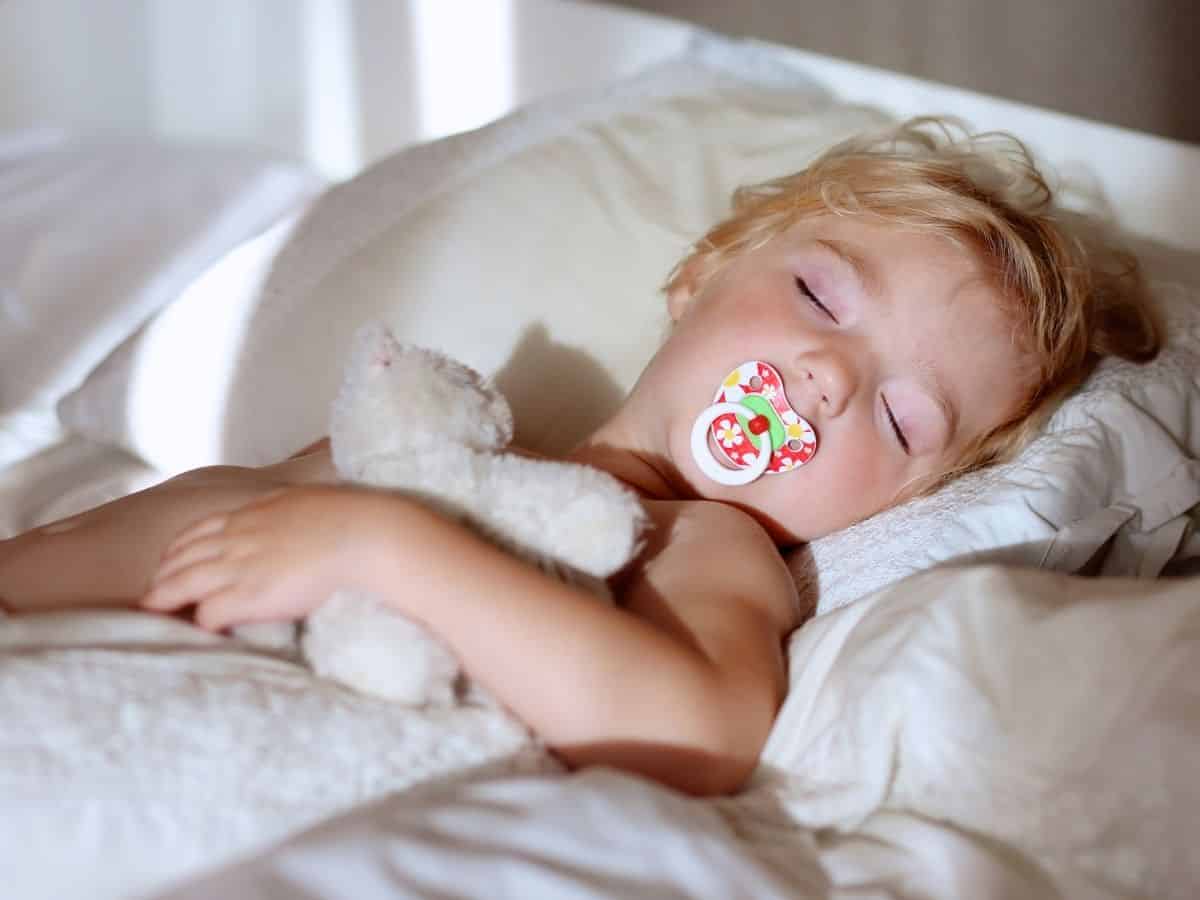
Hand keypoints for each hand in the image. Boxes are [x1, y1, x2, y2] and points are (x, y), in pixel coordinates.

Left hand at [142, 485, 399, 630]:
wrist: (362, 533)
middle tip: (151, 593)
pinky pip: (209, 613)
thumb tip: (290, 513)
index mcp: (250, 514)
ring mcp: (241, 566)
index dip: (179, 549)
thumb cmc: (347, 516)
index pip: (198, 531)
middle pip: (181, 558)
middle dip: (162, 576)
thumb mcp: (304, 500)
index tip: (171, 561)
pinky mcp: (250, 595)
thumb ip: (285, 510)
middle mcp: (237, 538)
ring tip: (153, 612)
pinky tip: (199, 631)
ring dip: (164, 599)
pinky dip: (200, 623)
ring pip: (182, 584)